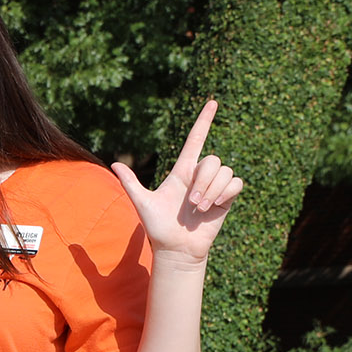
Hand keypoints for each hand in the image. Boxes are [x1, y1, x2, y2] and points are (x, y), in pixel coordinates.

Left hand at [110, 100, 243, 266]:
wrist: (176, 248)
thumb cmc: (158, 227)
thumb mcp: (142, 203)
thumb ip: (130, 183)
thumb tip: (114, 163)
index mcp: (181, 171)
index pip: (195, 140)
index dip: (203, 121)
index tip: (212, 102)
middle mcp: (199, 175)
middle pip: (212, 159)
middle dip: (203, 181)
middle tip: (191, 203)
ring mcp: (214, 186)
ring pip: (224, 171)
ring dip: (212, 191)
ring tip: (200, 208)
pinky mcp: (227, 198)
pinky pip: (236, 183)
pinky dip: (225, 194)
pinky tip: (213, 207)